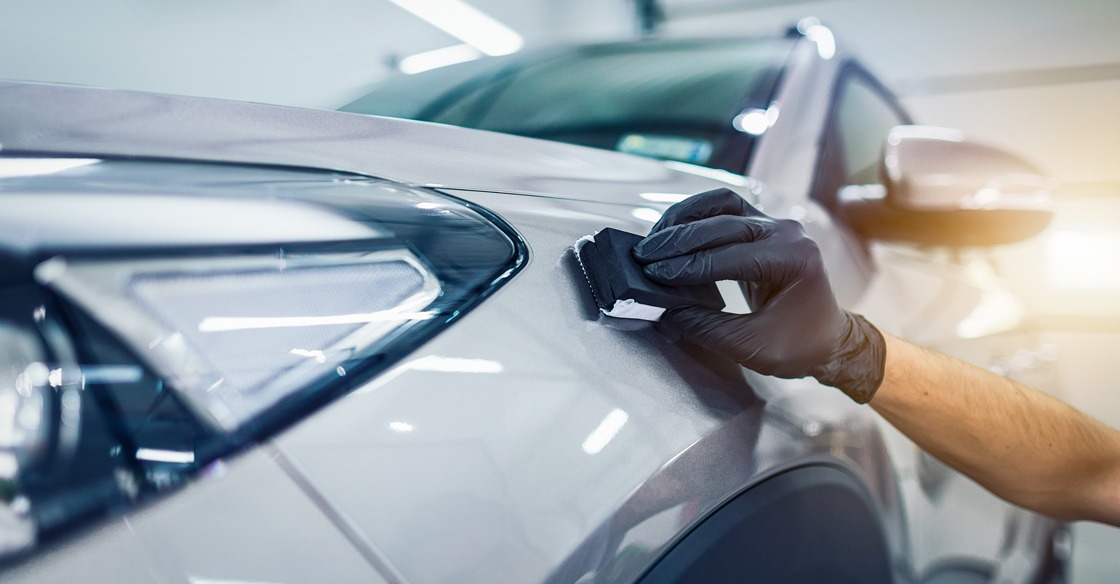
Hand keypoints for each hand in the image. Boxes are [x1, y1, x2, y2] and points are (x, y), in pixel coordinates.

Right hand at [632, 188, 884, 402]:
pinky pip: (725, 208)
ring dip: (686, 217)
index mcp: (794, 258)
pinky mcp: (762, 226)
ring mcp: (775, 225)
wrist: (827, 340)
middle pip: (723, 224)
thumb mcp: (751, 346)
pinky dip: (696, 215)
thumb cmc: (799, 345)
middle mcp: (787, 232)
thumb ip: (706, 327)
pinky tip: (673, 229)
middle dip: (679, 241)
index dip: (688, 267)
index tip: (655, 275)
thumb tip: (665, 310)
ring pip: (722, 204)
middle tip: (646, 257)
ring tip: (655, 237)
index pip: (729, 256)